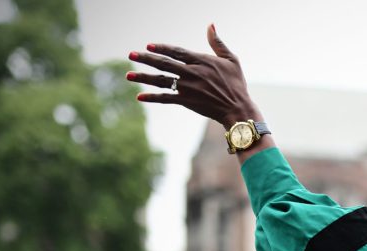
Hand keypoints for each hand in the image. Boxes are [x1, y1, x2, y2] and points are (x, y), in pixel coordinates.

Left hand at [128, 24, 262, 128]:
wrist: (238, 109)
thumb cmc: (237, 84)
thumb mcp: (232, 60)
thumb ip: (218, 43)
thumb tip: (210, 25)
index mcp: (201, 61)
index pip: (177, 51)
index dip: (162, 48)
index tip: (148, 45)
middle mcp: (192, 73)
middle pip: (164, 64)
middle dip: (146, 59)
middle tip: (130, 55)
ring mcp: (188, 88)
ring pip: (161, 81)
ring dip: (143, 77)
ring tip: (128, 75)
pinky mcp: (187, 101)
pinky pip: (166, 98)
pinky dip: (153, 98)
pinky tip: (140, 96)